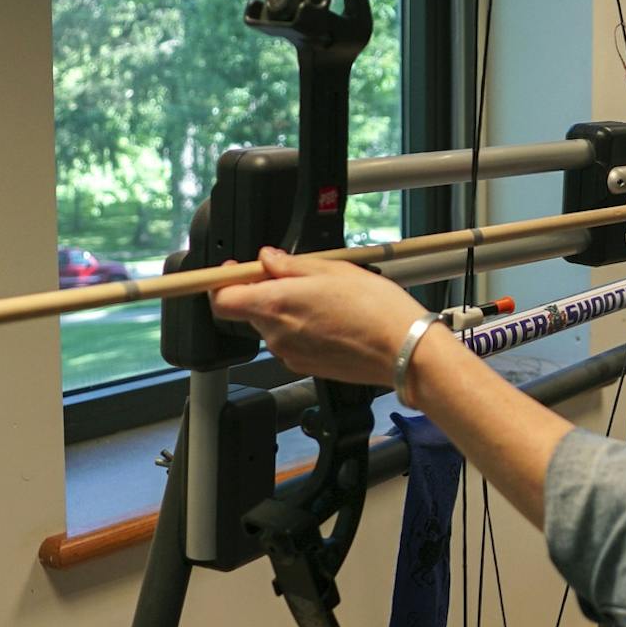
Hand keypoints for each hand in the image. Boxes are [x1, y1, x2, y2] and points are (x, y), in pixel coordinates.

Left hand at [208, 248, 430, 385]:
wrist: (403, 349)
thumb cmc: (376, 309)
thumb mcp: (333, 269)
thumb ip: (291, 264)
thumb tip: (268, 259)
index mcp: (276, 305)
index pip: (222, 299)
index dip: (222, 282)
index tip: (236, 270)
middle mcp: (276, 334)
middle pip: (248, 310)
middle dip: (263, 291)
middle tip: (293, 276)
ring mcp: (289, 354)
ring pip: (271, 325)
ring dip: (286, 309)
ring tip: (322, 297)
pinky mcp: (305, 366)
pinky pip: (290, 341)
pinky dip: (301, 328)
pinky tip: (330, 319)